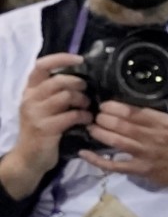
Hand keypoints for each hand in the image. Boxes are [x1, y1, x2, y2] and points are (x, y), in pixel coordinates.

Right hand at [0, 53, 88, 197]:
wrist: (30, 157)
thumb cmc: (43, 130)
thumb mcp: (45, 108)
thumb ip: (55, 93)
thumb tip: (81, 80)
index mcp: (29, 91)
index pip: (41, 66)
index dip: (60, 59)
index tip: (79, 59)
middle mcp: (30, 99)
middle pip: (58, 81)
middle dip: (78, 84)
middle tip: (87, 92)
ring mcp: (36, 113)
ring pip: (66, 97)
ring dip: (82, 101)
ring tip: (87, 108)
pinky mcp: (45, 128)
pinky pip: (71, 115)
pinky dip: (83, 116)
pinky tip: (86, 120)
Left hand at [78, 94, 167, 191]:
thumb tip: (167, 83)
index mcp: (162, 123)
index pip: (134, 113)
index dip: (115, 107)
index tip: (105, 104)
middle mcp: (151, 138)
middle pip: (121, 126)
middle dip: (103, 118)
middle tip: (95, 114)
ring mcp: (143, 155)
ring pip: (115, 142)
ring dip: (99, 133)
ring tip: (91, 126)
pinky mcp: (139, 169)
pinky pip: (115, 166)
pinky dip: (98, 160)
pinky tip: (85, 153)